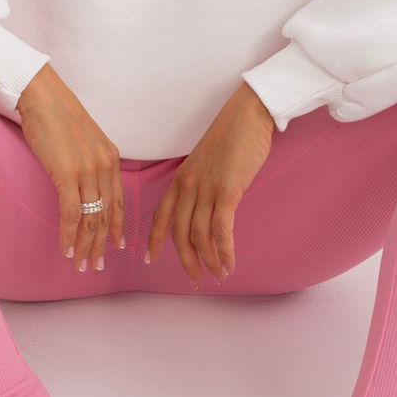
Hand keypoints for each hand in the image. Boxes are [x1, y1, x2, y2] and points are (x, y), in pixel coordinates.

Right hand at [17, 64, 124, 272]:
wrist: (42, 96)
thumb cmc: (56, 116)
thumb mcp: (83, 141)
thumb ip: (88, 162)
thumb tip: (83, 183)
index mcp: (111, 158)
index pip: (118, 200)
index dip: (119, 226)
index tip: (118, 246)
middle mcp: (105, 166)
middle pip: (106, 215)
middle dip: (101, 244)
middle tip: (96, 266)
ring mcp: (88, 170)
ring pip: (91, 219)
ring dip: (85, 246)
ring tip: (81, 265)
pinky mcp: (68, 174)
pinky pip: (72, 214)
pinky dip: (69, 235)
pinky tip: (67, 250)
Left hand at [145, 82, 274, 285]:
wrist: (248, 115)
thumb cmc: (232, 137)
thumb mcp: (207, 163)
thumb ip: (202, 185)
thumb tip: (207, 208)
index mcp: (180, 179)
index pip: (160, 215)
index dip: (154, 239)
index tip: (148, 259)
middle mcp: (188, 186)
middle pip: (179, 233)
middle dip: (186, 261)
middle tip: (195, 280)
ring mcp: (206, 189)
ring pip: (200, 235)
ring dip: (209, 260)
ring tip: (218, 276)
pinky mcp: (227, 191)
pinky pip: (221, 229)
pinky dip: (224, 251)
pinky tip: (229, 263)